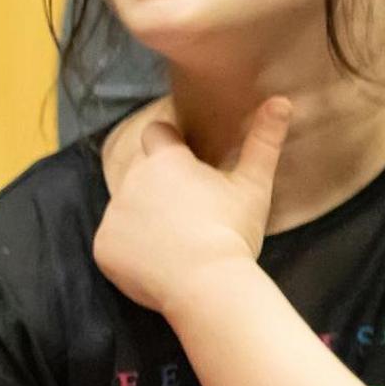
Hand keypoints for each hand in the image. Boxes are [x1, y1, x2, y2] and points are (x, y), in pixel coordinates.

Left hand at [96, 97, 287, 313]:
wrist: (208, 285)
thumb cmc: (233, 231)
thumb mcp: (254, 186)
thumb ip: (264, 141)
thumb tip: (281, 101)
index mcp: (165, 160)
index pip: (157, 133)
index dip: (170, 144)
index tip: (186, 164)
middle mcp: (131, 180)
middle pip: (141, 174)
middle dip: (159, 186)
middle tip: (189, 213)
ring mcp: (113, 214)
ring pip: (126, 208)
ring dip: (143, 217)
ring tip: (175, 241)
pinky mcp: (103, 247)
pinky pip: (114, 242)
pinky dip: (129, 250)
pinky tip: (156, 263)